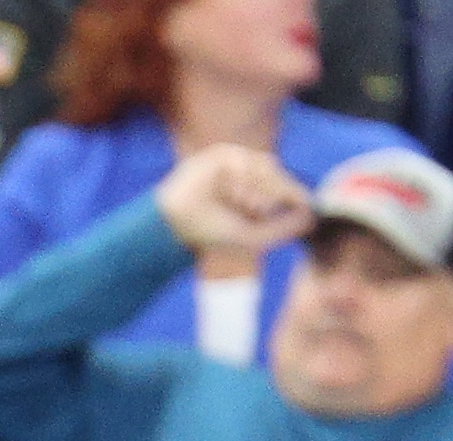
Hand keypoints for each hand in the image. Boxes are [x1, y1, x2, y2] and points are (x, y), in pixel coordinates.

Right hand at [154, 143, 309, 262]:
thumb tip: (313, 216)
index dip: (294, 191)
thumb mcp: (255, 237)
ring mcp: (232, 162)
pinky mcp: (219, 155)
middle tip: (256, 210)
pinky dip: (241, 179)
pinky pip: (244, 160)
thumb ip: (285, 229)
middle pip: (276, 173)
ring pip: (263, 166)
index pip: (282, 183)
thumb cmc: (210, 235)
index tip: (307, 203)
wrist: (177, 227)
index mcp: (252, 189)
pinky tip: (231, 194)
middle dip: (272, 194)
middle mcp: (244, 173)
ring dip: (255, 190)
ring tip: (239, 204)